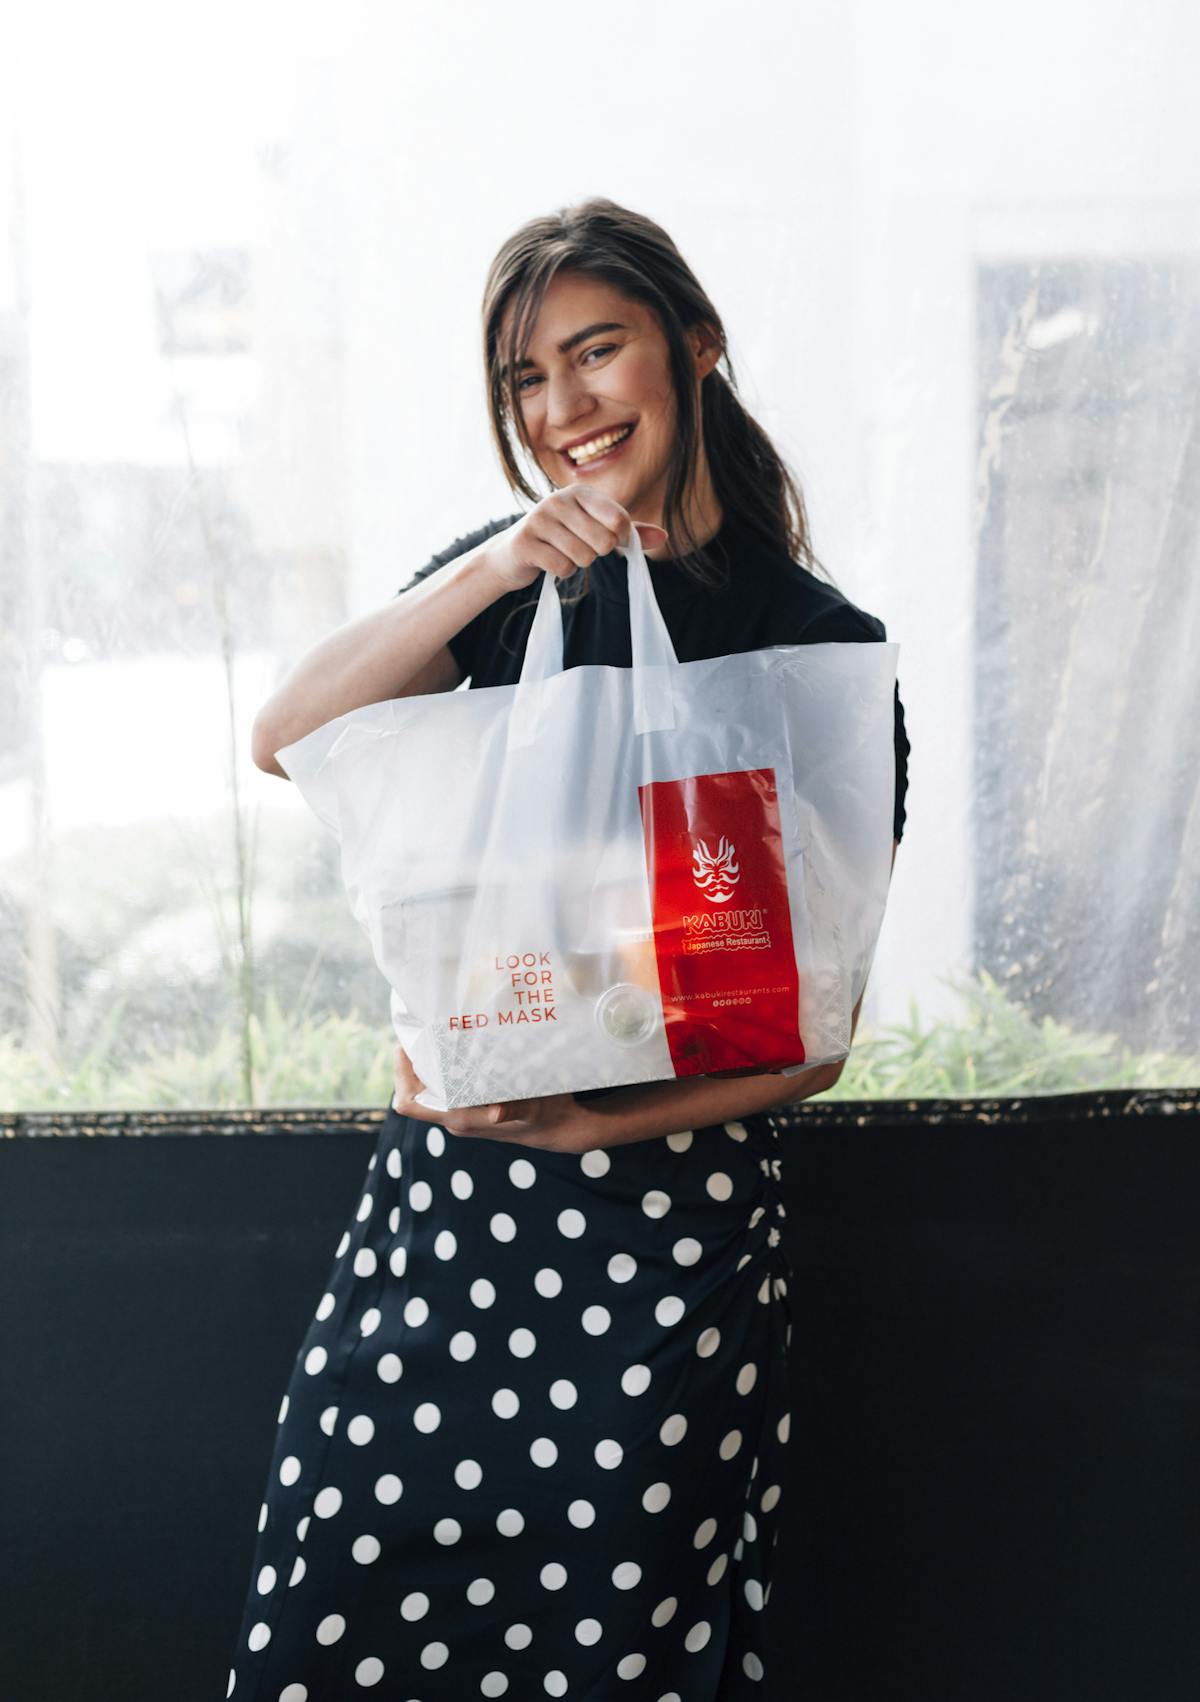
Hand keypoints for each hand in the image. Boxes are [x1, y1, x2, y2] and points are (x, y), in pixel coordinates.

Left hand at [392, 1044, 589, 1152]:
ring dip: (428, 1061)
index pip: (410, 1104)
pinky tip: (457, 1044)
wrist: (559, 1128)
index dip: (400, 1076)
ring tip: (435, 1030)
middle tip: (420, 1027)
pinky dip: (444, 1066)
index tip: (406, 1045)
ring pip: (430, 1086)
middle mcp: (455, 1117)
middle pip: (414, 1091)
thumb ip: (514, 1109)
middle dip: (412, 1061)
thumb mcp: (533, 1110)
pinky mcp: (471, 1105)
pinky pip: (446, 1085)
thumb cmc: (545, 1117)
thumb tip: (496, 1113)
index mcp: (460, 1119)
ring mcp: (461, 1111)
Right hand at [479, 486, 668, 592]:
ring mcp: (539, 519)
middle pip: (604, 542)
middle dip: (596, 554)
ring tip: (562, 552)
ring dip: (578, 563)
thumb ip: (629, 532)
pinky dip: (562, 572)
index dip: (621, 540)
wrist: (513, 554)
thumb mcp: (595, 529)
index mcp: (580, 492)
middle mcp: (559, 500)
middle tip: (579, 547)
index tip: (608, 540)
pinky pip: (564, 568)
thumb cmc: (562, 539)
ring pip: (584, 557)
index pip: (619, 520)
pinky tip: (549, 561)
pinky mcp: (526, 542)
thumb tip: (665, 537)